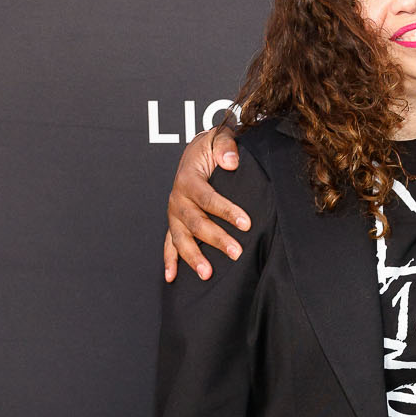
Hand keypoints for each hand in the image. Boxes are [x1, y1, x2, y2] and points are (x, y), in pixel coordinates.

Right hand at [163, 125, 247, 281]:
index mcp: (188, 178)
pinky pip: (169, 244)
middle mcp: (177, 198)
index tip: (246, 223)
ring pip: (181, 238)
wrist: (196, 153)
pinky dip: (169, 261)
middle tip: (236, 252)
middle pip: (196, 222)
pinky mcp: (174, 224)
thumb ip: (226, 146)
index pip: (207, 197)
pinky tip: (171, 277)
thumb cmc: (211, 148)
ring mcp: (174, 214)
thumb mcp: (219, 138)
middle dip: (216, 239)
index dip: (226, 210)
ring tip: (207, 273)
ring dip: (193, 257)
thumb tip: (231, 162)